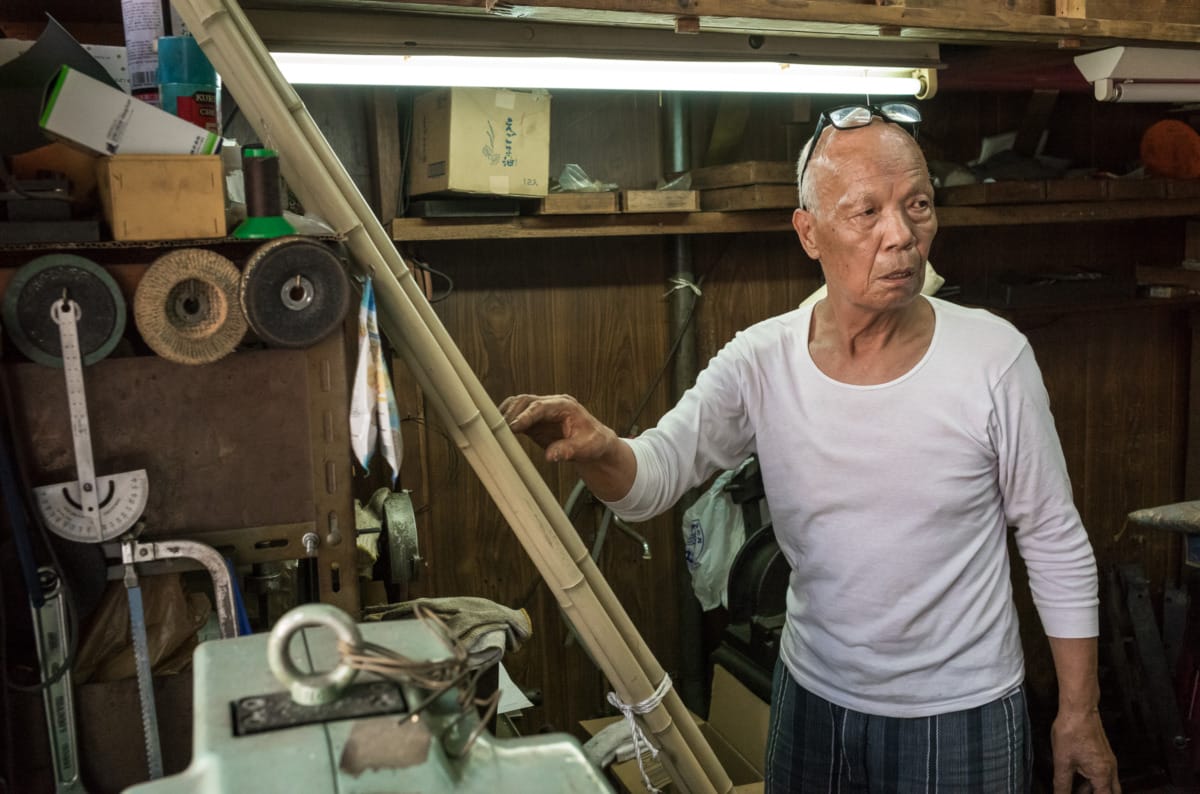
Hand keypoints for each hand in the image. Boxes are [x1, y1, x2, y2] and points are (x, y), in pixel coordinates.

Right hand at [499, 393, 617, 463]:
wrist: (595, 442)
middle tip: (499, 430)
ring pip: (518, 405)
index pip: (540, 406)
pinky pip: (517, 415)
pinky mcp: (535, 420)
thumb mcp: (585, 448)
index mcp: (565, 405)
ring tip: (495, 431)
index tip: (512, 427)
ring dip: (506, 415)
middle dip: (511, 413)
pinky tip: (499, 432)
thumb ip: (568, 450)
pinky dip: (507, 421)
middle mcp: (551, 404)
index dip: (525, 416)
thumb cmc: (593, 442)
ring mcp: (542, 410)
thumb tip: (552, 456)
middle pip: (525, 401)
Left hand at [1051, 708, 1119, 793]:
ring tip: (1074, 791)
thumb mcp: (1062, 762)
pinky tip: (1077, 778)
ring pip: (1106, 784)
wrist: (1079, 709)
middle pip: (1111, 793)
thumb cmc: (1072, 731)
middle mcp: (1110, 770)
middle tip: (1078, 793)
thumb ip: (1062, 784)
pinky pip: (1102, 773)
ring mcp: (1108, 761)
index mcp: (1102, 775)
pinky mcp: (1103, 753)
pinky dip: (1092, 780)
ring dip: (1093, 790)